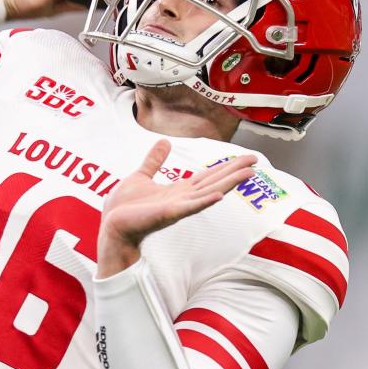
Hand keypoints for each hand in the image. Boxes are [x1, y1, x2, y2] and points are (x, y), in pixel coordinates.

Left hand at [97, 140, 256, 277]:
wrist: (111, 226)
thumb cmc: (123, 208)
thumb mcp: (141, 177)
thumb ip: (154, 161)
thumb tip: (165, 142)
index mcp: (178, 191)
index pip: (207, 176)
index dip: (226, 166)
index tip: (245, 157)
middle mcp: (183, 199)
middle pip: (215, 182)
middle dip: (235, 171)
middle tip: (256, 160)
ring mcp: (178, 208)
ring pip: (209, 193)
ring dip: (229, 183)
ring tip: (248, 173)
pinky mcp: (168, 214)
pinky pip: (190, 207)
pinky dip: (205, 201)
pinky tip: (220, 195)